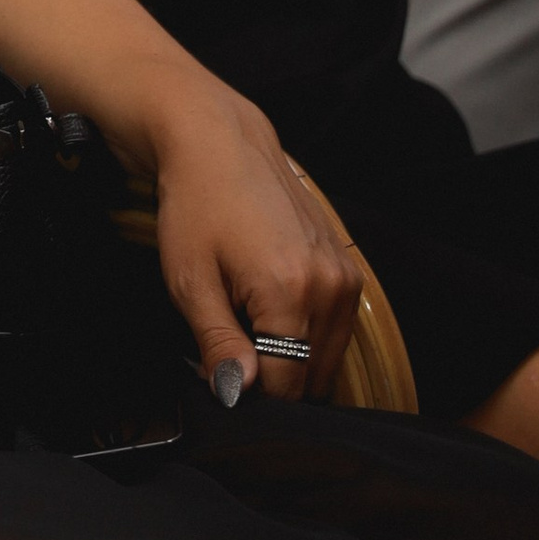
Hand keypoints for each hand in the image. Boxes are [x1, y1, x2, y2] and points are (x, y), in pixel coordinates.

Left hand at [125, 59, 361, 405]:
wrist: (219, 144)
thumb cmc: (196, 207)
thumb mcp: (190, 283)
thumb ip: (219, 344)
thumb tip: (239, 395)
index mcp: (291, 293)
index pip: (284, 387)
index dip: (247, 393)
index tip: (219, 377)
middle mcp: (331, 286)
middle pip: (312, 378)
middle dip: (269, 377)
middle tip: (228, 346)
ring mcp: (346, 276)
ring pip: (326, 358)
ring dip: (289, 357)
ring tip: (245, 318)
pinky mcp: (348, 268)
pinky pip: (335, 329)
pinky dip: (304, 334)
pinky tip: (268, 307)